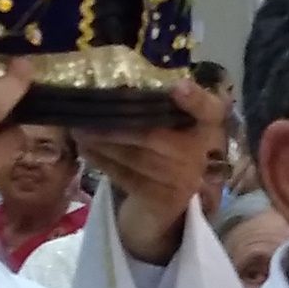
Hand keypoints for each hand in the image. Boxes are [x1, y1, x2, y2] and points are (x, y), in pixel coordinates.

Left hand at [77, 79, 223, 264]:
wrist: (166, 202)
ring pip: (135, 156)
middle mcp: (199, 152)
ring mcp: (183, 179)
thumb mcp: (167, 127)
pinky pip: (127, 176)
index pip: (209, 110)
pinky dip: (103, 161)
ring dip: (102, 142)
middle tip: (86, 111)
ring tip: (79, 129)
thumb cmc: (162, 151)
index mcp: (205, 126)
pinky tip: (86, 150)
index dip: (196, 99)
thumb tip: (112, 85)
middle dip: (116, 123)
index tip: (179, 88)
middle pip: (153, 134)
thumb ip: (154, 107)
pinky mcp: (163, 199)